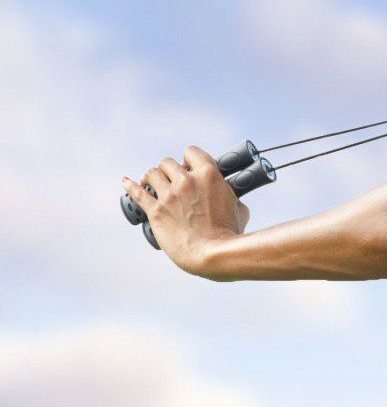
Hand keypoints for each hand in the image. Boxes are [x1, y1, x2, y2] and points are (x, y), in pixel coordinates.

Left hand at [120, 145, 251, 275]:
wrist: (213, 254)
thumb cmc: (229, 234)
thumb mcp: (240, 209)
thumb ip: (232, 196)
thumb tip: (231, 197)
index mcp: (209, 175)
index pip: (191, 152)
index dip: (189, 159)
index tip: (189, 168)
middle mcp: (187, 181)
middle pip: (167, 162)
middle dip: (168, 170)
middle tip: (170, 179)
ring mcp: (169, 196)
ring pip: (152, 173)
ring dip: (152, 177)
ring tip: (151, 182)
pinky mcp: (155, 211)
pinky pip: (137, 193)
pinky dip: (130, 186)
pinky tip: (127, 182)